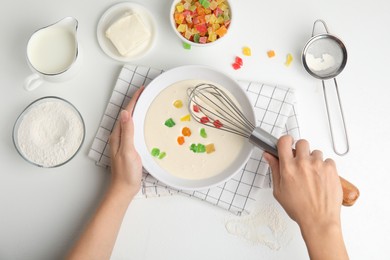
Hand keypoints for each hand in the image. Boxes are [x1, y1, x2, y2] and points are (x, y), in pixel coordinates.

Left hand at [109, 86, 143, 199]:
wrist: (124, 189)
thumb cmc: (126, 172)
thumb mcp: (128, 151)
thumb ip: (127, 132)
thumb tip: (126, 113)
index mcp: (118, 135)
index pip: (126, 113)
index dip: (134, 100)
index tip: (142, 90)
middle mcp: (119, 136)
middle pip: (128, 114)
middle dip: (136, 102)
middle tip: (146, 93)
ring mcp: (124, 142)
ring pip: (131, 121)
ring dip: (138, 111)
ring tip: (146, 103)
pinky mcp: (129, 147)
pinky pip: (134, 129)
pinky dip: (140, 121)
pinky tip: (145, 123)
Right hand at [264, 135, 347, 259]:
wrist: (319, 220)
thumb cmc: (299, 208)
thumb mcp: (279, 190)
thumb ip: (274, 170)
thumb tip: (269, 156)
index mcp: (288, 168)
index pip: (284, 141)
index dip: (285, 141)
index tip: (286, 144)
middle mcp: (303, 163)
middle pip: (302, 143)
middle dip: (300, 150)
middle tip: (300, 162)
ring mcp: (318, 165)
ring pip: (316, 152)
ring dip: (313, 160)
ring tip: (312, 175)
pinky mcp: (331, 169)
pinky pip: (328, 160)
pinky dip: (325, 167)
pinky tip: (321, 179)